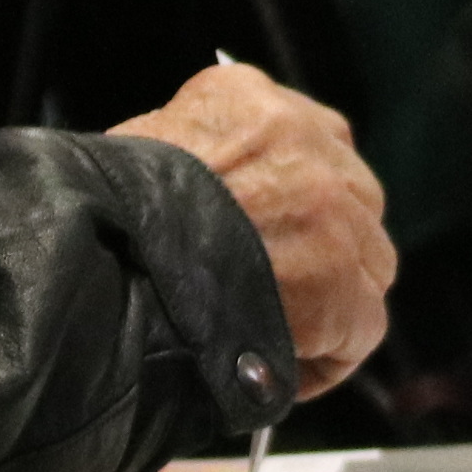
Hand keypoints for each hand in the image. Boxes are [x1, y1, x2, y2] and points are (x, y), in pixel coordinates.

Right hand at [110, 62, 394, 397]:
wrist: (105, 269)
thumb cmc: (104, 218)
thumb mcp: (141, 149)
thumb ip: (197, 156)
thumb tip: (216, 194)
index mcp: (249, 102)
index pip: (303, 138)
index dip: (291, 191)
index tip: (271, 226)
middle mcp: (306, 145)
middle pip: (349, 194)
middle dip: (323, 239)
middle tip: (280, 282)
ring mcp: (335, 215)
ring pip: (367, 260)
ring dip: (332, 296)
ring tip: (279, 333)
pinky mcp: (346, 286)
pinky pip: (362, 327)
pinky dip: (329, 356)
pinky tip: (286, 369)